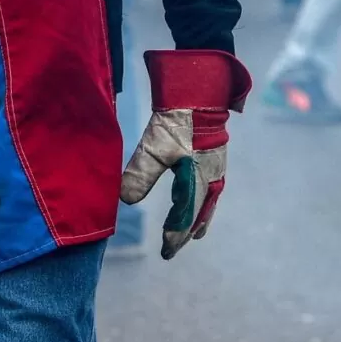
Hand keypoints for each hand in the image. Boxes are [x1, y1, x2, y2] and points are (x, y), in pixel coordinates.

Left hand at [120, 51, 251, 259]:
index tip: (165, 251)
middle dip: (186, 232)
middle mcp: (211, 177)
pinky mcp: (215, 156)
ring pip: (208, 201)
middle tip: (173, 249)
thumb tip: (124, 200)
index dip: (174, 235)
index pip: (185, 216)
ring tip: (197, 234)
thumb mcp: (154, 146)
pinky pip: (212, 188)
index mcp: (198, 180)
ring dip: (200, 218)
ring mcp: (216, 167)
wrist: (200, 90)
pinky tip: (202, 200)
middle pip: (199, 213)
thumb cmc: (178, 119)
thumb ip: (139, 174)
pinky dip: (206, 201)